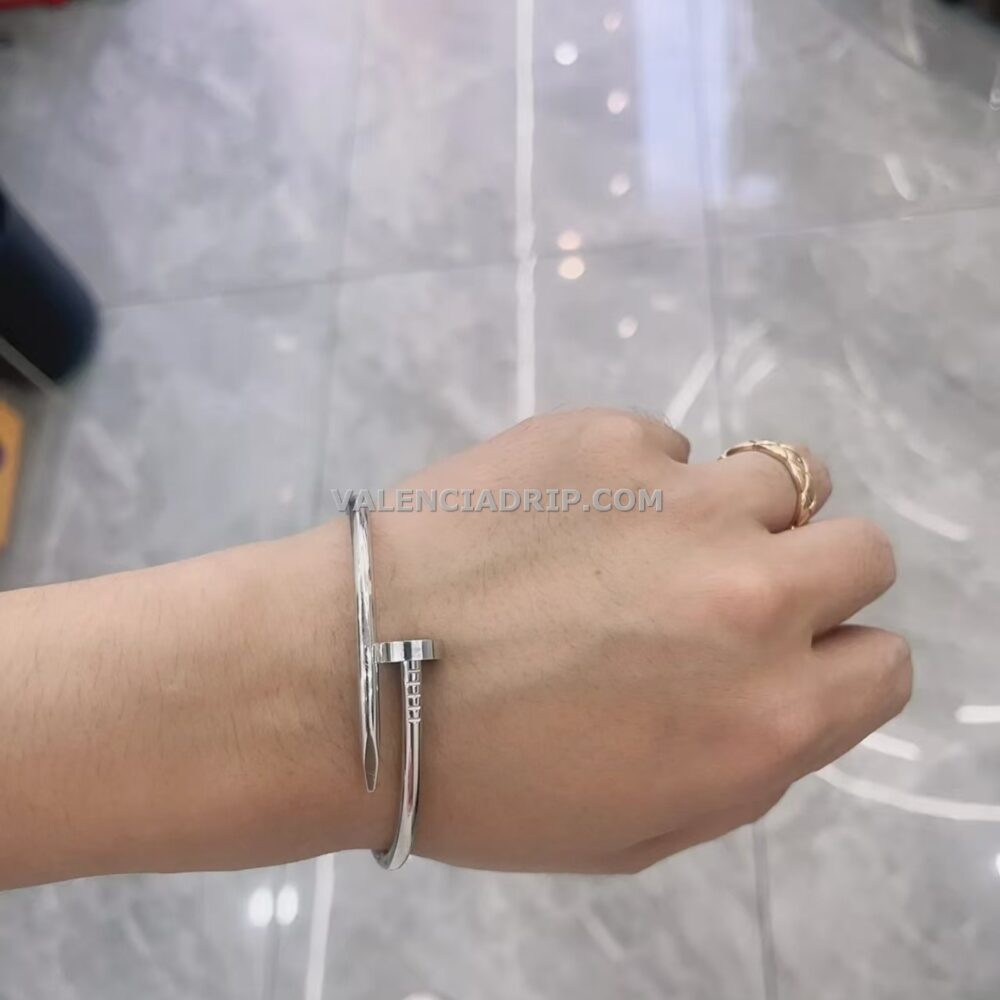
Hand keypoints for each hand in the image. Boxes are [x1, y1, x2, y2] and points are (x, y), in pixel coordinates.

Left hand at [362, 409, 908, 872]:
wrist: (351, 679)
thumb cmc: (485, 782)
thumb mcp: (638, 828)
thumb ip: (746, 761)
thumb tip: (790, 690)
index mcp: (766, 713)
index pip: (883, 663)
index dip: (834, 662)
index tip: (783, 659)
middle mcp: (749, 597)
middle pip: (860, 548)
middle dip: (810, 572)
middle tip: (725, 592)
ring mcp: (681, 500)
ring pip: (777, 478)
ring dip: (729, 514)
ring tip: (639, 544)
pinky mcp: (605, 435)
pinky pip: (663, 445)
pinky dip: (633, 478)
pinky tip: (556, 518)